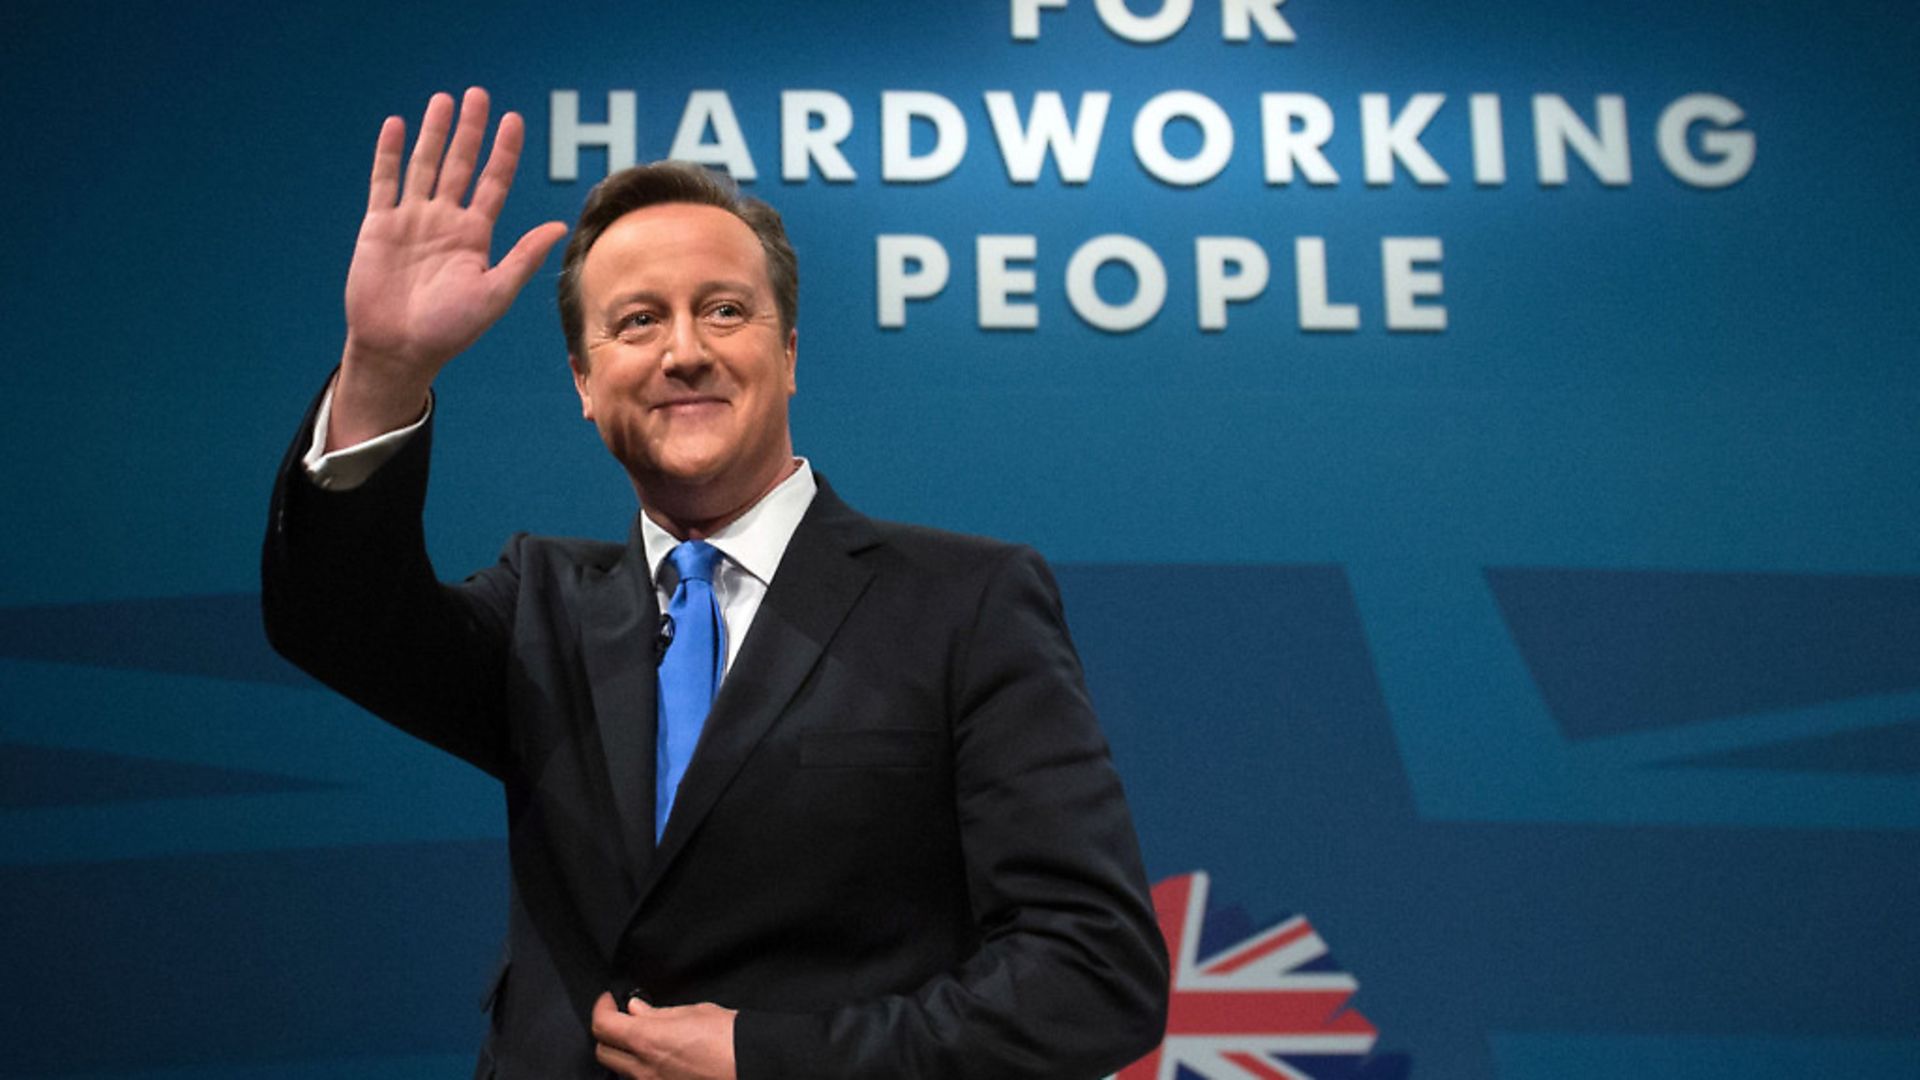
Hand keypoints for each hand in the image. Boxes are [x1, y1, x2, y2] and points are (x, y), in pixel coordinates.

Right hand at [330, 86, 567, 446]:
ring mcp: (412, 220)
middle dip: (470, 130)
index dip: (504, 151)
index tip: (514, 120)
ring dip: (434, 133)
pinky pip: (385, 182)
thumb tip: (560, 226)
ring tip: (444, 100)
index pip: (493, 182)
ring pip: (425, 165)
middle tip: (478, 94)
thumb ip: (524, 257)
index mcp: (475, 236)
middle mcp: (445, 222)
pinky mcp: (379, 225)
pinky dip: (389, 154)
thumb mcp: (495, 293)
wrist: (400, 348)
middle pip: (460, 164)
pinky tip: (397, 126)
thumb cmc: (450, 329)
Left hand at [591, 992, 737, 1079]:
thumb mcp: (693, 1012)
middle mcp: (643, 1068)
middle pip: (603, 1052)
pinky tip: (660, 1056)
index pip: (603, 1025)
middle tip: (622, 1018)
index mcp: (647, 1040)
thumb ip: (657, 1013)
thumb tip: (636, 1009)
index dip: (602, 1008)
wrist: (752, 1064)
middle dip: (608, 1032)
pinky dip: (642, 1067)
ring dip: (624, 1052)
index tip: (609, 1001)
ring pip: (621, 1070)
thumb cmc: (729, 1037)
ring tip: (645, 1037)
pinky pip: (641, 1079)